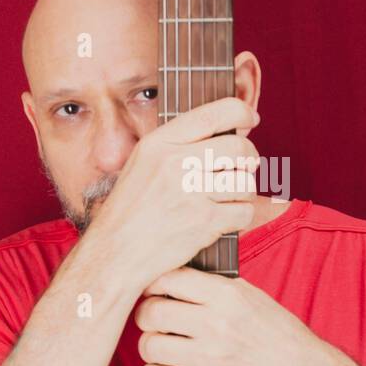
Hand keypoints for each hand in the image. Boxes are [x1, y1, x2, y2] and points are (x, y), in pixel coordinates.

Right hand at [85, 97, 261, 295]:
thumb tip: (226, 132)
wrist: (114, 253)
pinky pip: (244, 212)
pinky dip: (240, 217)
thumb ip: (178, 144)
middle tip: (245, 167)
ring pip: (246, 182)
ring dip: (244, 192)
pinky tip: (224, 219)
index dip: (241, 112)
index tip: (250, 119)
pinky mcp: (203, 222)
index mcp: (160, 143)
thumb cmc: (131, 210)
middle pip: (239, 148)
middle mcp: (175, 163)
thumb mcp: (143, 163)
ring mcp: (190, 193)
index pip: (215, 113)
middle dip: (250, 158)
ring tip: (228, 198)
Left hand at [132, 266, 342, 365]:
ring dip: (150, 347)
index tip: (152, 292)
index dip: (152, 285)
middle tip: (153, 322)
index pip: (169, 279)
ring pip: (150, 345)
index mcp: (227, 295)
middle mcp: (216, 322)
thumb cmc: (277, 333)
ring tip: (161, 347)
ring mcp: (210, 356)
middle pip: (152, 312)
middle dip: (145, 316)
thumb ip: (214, 287)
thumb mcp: (252, 297)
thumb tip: (174, 277)